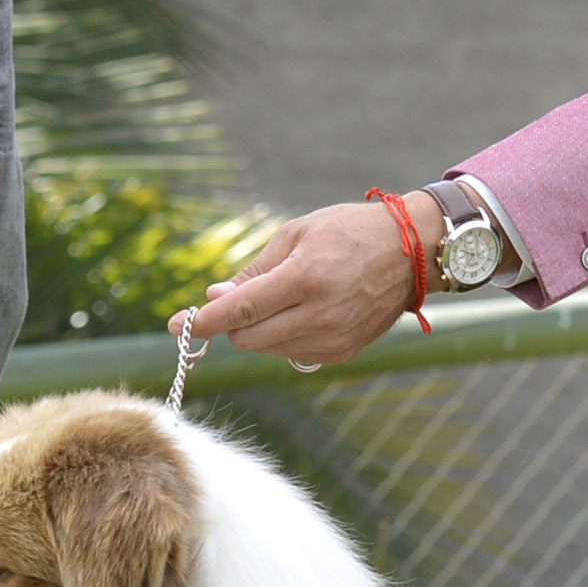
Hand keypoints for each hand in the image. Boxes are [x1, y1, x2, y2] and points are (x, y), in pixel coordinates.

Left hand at [180, 196, 430, 368]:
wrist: (411, 252)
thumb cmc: (348, 232)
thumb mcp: (296, 234)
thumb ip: (254, 270)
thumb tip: (216, 297)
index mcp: (306, 277)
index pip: (241, 308)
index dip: (205, 319)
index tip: (176, 323)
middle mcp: (320, 314)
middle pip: (249, 336)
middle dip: (231, 322)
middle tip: (232, 300)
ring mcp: (333, 339)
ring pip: (268, 348)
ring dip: (257, 329)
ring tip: (281, 297)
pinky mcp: (342, 353)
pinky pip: (292, 353)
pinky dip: (283, 337)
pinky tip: (302, 312)